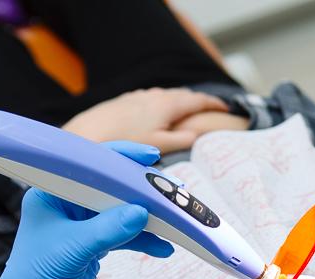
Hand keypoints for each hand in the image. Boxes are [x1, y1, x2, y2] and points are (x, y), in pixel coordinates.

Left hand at [0, 142, 173, 278]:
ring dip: (148, 218)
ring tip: (176, 221)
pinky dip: (143, 240)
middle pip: (111, 187)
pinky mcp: (92, 245)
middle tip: (172, 191)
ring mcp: (81, 224)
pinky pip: (124, 235)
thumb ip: (107, 230)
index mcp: (51, 193)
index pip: (89, 166)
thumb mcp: (72, 251)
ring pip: (121, 212)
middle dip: (142, 190)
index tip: (150, 158)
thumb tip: (142, 212)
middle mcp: (66, 203)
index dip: (121, 158)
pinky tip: (163, 248)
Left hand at [62, 87, 228, 151]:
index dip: (215, 104)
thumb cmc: (124, 143)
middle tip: (210, 111)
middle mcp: (154, 95)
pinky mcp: (124, 101)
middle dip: (198, 103)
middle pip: (182, 95)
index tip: (228, 109)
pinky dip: (162, 106)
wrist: (86, 135)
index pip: (198, 100)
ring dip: (179, 104)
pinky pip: (150, 100)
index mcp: (167, 104)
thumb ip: (183, 140)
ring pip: (165, 97)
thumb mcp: (160, 146)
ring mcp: (138, 96)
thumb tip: (200, 135)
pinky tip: (157, 118)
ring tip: (186, 115)